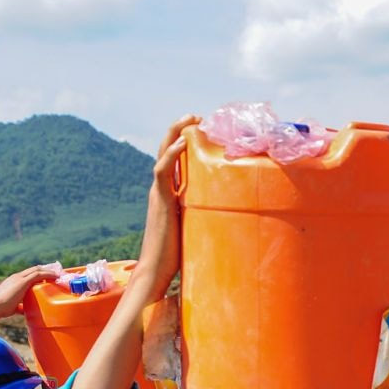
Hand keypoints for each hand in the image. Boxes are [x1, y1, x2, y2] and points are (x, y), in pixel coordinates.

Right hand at [0, 265, 57, 314]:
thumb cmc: (0, 309)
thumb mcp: (12, 307)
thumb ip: (19, 307)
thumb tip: (24, 311)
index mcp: (13, 281)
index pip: (28, 273)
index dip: (39, 273)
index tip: (49, 275)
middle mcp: (16, 277)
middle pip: (35, 269)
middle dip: (47, 270)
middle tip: (58, 273)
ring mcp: (19, 278)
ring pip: (38, 269)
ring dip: (50, 271)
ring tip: (60, 274)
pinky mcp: (23, 281)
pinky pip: (39, 274)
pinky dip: (49, 274)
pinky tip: (56, 276)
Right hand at [137, 114, 198, 292]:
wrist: (156, 273)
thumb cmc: (176, 259)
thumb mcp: (195, 232)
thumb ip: (206, 221)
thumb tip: (233, 222)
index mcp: (169, 196)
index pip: (175, 163)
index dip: (184, 145)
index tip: (202, 130)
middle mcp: (161, 191)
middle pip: (167, 152)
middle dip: (180, 130)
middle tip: (197, 115)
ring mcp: (159, 195)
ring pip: (163, 155)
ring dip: (176, 133)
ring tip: (190, 118)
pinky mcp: (160, 202)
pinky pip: (162, 171)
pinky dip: (172, 154)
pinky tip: (184, 141)